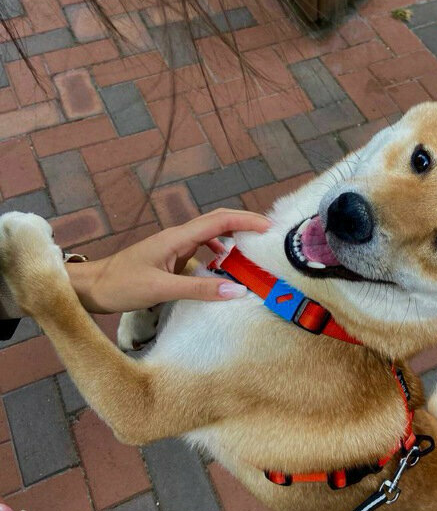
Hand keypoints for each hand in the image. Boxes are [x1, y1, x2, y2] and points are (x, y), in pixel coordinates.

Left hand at [67, 209, 270, 313]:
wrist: (91, 287)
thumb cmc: (120, 285)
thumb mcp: (161, 289)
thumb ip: (199, 289)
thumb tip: (237, 290)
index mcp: (177, 237)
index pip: (218, 221)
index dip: (245, 220)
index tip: (269, 227)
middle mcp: (178, 237)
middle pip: (217, 221)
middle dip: (244, 223)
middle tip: (269, 234)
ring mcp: (174, 246)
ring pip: (210, 235)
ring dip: (232, 238)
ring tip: (252, 251)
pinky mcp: (171, 258)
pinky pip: (201, 250)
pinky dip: (217, 254)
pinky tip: (222, 267)